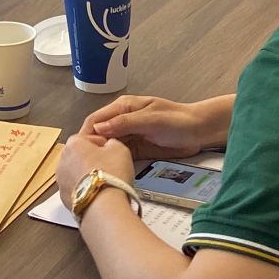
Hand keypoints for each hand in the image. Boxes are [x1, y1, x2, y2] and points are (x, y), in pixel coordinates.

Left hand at [55, 132, 133, 206]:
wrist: (104, 207)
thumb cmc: (110, 176)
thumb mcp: (120, 149)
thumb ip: (112, 142)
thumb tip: (110, 145)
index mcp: (74, 143)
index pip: (90, 138)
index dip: (104, 144)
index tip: (112, 152)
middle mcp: (63, 160)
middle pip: (81, 155)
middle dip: (94, 159)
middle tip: (110, 167)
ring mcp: (61, 180)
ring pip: (77, 172)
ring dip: (88, 175)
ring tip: (105, 182)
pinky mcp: (64, 197)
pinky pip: (76, 188)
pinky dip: (85, 189)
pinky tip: (98, 193)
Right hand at [80, 94, 228, 159]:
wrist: (199, 131)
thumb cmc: (177, 120)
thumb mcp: (151, 119)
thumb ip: (125, 123)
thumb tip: (98, 129)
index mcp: (123, 108)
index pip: (96, 119)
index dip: (86, 133)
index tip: (79, 151)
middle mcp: (122, 120)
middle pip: (99, 133)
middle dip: (90, 147)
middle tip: (84, 165)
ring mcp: (129, 135)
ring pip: (107, 145)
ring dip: (100, 155)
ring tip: (92, 171)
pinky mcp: (136, 149)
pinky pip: (119, 154)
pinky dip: (112, 161)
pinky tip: (107, 171)